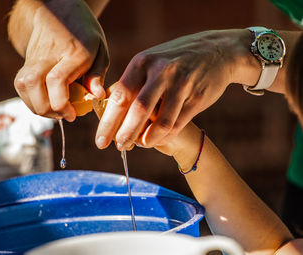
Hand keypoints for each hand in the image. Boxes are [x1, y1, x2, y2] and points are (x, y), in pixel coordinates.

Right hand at [13, 0, 108, 121]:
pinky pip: (21, 85)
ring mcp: (35, 57)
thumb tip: (96, 96)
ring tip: (54, 110)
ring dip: (37, 106)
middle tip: (64, 114)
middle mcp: (50, 55)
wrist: (59, 12)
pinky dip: (31, 100)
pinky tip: (46, 102)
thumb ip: (97, 74)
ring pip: (23, 86)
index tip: (72, 115)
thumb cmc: (84, 34)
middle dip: (48, 109)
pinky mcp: (27, 62)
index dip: (61, 103)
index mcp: (73, 52)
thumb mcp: (100, 50)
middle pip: (34, 84)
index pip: (57, 80)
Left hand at [96, 29, 255, 149]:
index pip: (120, 96)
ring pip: (160, 122)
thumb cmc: (174, 62)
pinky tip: (156, 139)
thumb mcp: (151, 63)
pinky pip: (177, 124)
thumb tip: (107, 112)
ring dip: (146, 139)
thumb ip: (132, 84)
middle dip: (124, 134)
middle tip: (118, 147)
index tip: (101, 140)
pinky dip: (164, 136)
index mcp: (143, 63)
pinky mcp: (198, 97)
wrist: (217, 51)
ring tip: (139, 144)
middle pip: (137, 110)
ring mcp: (182, 84)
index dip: (108, 122)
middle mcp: (161, 72)